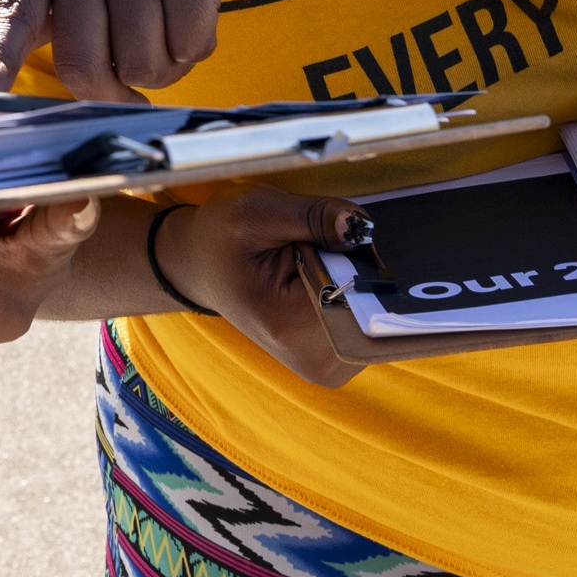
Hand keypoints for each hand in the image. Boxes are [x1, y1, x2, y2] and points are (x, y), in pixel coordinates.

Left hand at [0, 0, 297, 98]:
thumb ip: (18, 10)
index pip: (11, 10)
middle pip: (81, 61)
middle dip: (114, 86)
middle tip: (140, 65)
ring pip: (137, 64)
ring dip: (165, 65)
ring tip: (175, 17)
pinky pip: (186, 47)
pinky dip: (199, 46)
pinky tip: (204, 7)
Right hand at [158, 189, 372, 388]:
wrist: (200, 263)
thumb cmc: (222, 237)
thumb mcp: (255, 210)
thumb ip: (313, 215)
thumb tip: (360, 226)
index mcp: (293, 328)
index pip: (366, 300)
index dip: (367, 262)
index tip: (349, 239)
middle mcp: (317, 361)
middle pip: (376, 309)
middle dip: (364, 269)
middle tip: (329, 241)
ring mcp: (329, 366)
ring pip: (377, 315)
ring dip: (361, 279)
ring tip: (322, 257)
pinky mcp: (335, 357)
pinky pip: (368, 321)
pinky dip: (358, 292)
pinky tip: (330, 272)